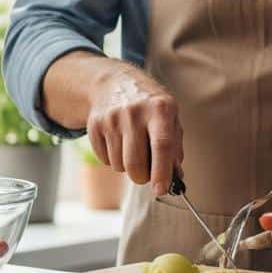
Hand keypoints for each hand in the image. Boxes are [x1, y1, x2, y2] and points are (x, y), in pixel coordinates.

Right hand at [85, 65, 183, 196]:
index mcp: (160, 109)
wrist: (115, 83)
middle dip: (142, 177)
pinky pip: (104, 159)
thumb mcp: (170, 117)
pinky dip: (113, 159)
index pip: (162, 145)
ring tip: (133, 149)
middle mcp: (135, 112)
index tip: (161, 189)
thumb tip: (176, 177)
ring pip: (119, 165)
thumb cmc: (150, 105)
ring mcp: (112, 118)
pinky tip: (118, 142)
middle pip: (136, 162)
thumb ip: (175, 146)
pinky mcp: (95, 125)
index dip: (162, 172)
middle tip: (147, 174)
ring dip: (128, 167)